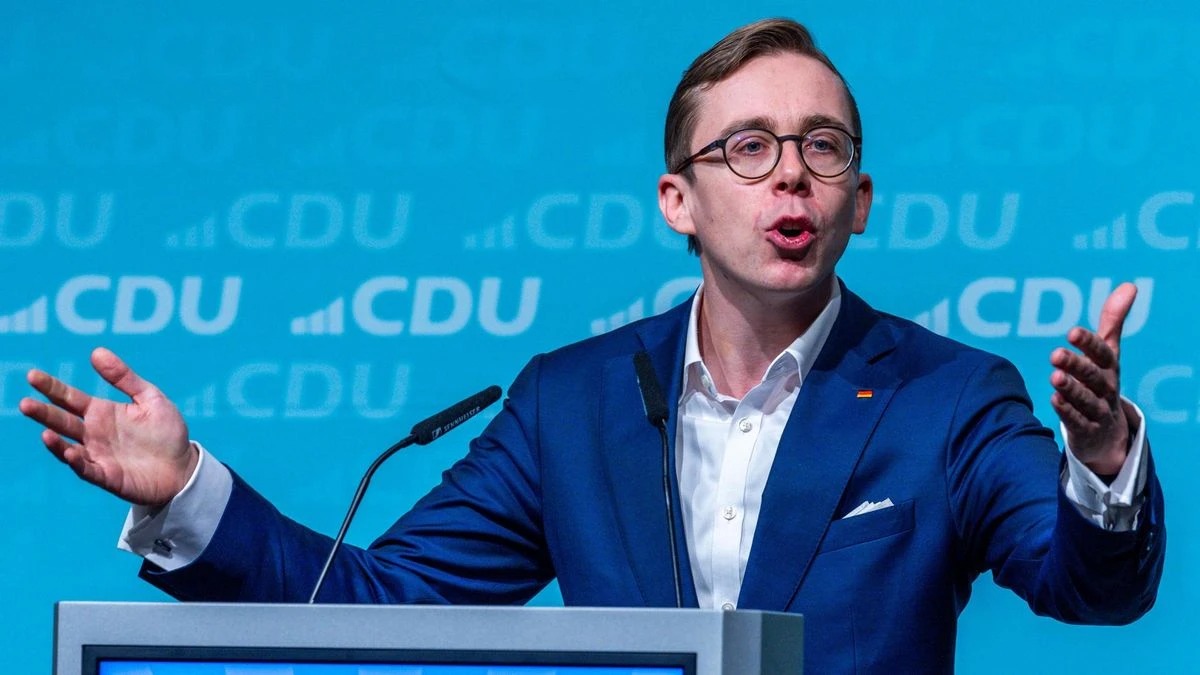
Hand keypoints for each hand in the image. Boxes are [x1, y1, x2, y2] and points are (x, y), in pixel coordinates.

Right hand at [20, 347, 194, 507]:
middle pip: (62, 421)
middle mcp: (94, 434)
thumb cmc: (167, 432)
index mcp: (101, 412)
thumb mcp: (150, 398)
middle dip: (43, 413)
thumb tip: (96, 352)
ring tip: (44, 431)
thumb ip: (124, 378)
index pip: (69, 398)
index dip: (51, 387)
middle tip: (24, 403)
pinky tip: (70, 452)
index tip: (32, 375)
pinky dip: (77, 462)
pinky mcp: (108, 476)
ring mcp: (98, 456)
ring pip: (68, 447)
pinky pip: (87, 470)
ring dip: (55, 441)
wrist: (184, 467)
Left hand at [1049, 282, 1136, 475]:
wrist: (1109, 435)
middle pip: (1093, 377)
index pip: (1103, 354)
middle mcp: (1106, 389)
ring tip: (1054, 376)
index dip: (1089, 343)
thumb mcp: (1108, 354)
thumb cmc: (1102, 384)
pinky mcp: (1086, 431)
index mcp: (1110, 369)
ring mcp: (1098, 412)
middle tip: (1055, 354)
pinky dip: (1067, 412)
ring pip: (1086, 400)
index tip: (1072, 332)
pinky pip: (1078, 421)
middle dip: (1077, 366)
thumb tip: (1130, 285)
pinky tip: (1054, 400)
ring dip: (1071, 388)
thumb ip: (1112, 321)